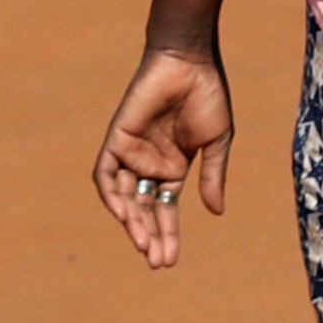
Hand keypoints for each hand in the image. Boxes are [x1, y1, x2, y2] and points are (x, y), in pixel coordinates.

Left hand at [91, 49, 235, 266]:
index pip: (165, 210)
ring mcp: (132, 153)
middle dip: (150, 236)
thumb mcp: (216, 143)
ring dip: (131, 221)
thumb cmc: (207, 96)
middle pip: (144, 210)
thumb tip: (215, 213)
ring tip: (143, 243)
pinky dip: (111, 194)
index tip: (169, 261)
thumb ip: (211, 176)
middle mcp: (149, 164)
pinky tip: (123, 213)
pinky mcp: (117, 139)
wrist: (189, 62)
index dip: (167, 235)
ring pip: (125, 197)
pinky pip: (106, 174)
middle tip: (157, 261)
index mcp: (173, 168)